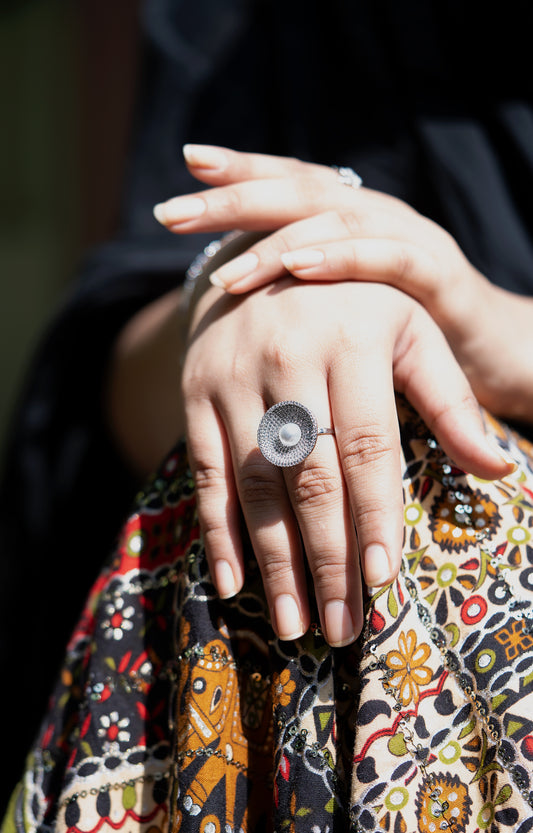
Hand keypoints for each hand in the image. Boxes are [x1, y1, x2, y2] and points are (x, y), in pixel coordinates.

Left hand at [155, 145, 532, 423]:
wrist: (496, 355)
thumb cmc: (408, 339)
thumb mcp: (344, 315)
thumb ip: (298, 301)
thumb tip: (226, 294)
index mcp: (352, 224)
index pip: (292, 183)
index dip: (242, 172)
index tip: (185, 166)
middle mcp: (379, 220)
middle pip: (302, 190)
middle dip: (235, 197)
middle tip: (172, 210)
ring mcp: (411, 243)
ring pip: (339, 219)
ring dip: (276, 238)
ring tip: (225, 268)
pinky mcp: (441, 281)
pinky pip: (391, 260)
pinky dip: (344, 259)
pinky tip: (300, 265)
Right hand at [182, 277, 512, 646]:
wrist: (259, 257)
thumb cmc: (353, 304)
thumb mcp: (411, 331)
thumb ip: (450, 399)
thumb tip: (502, 471)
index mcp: (352, 339)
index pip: (366, 445)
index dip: (374, 515)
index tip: (382, 582)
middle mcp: (286, 355)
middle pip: (310, 476)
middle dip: (327, 559)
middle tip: (340, 628)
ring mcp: (232, 375)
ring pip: (256, 482)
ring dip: (273, 560)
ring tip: (294, 624)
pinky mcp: (195, 392)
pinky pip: (203, 470)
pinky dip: (217, 530)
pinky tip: (232, 582)